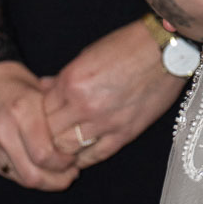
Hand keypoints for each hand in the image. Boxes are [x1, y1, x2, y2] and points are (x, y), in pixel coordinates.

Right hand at [0, 61, 79, 190]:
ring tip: (55, 173)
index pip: (45, 155)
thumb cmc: (14, 80)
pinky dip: (24, 174)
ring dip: (42, 181)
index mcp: (22, 111)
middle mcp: (3, 130)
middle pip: (33, 175)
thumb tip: (81, 139)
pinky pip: (7, 173)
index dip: (64, 164)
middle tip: (69, 173)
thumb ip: (57, 117)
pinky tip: (35, 167)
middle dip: (56, 181)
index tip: (74, 159)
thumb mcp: (40, 89)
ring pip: (20, 179)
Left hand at [42, 21, 185, 167]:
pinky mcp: (124, 134)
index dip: (38, 115)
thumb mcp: (86, 55)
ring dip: (64, 148)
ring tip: (64, 146)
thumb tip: (43, 88)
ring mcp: (105, 122)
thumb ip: (63, 78)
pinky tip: (81, 154)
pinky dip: (85, 157)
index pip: (41, 110)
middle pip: (50, 133)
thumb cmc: (125, 46)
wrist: (164, 51)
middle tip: (49, 134)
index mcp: (72, 81)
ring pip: (68, 149)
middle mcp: (84, 105)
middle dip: (47, 134)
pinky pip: (96, 155)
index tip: (41, 116)